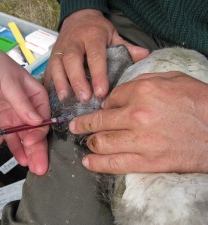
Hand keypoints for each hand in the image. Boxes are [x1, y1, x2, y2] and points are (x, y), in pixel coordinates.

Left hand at [0, 48, 50, 174]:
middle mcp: (31, 111)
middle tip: (41, 167)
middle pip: (38, 133)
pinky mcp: (6, 124)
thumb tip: (36, 121)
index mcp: (38, 98)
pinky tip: (21, 160)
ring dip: (30, 153)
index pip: (43, 119)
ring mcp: (18, 119)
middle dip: (39, 150)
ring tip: (35, 168)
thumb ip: (22, 103)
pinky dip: (16, 149)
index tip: (29, 140)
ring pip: (26, 139)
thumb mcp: (11, 83)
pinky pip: (12, 139)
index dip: (38, 132)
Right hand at [44, 9, 148, 101]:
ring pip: (57, 66)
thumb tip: (144, 55)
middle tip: (84, 98)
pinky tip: (55, 98)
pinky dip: (50, 85)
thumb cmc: (96, 31)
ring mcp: (59, 49)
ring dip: (61, 83)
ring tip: (66, 99)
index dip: (98, 74)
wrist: (77, 19)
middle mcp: (73, 42)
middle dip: (77, 80)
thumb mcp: (113, 34)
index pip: (95, 56)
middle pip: (72, 60)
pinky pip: (49, 71)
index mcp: (91, 36)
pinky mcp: (51, 57)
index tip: (102, 92)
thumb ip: (126, 47)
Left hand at [69, 72, 207, 173]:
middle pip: (99, 121)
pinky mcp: (147, 162)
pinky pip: (115, 164)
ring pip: (102, 143)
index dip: (104, 104)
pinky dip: (97, 163)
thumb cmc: (199, 101)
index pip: (110, 99)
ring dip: (89, 143)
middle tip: (74, 126)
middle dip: (83, 124)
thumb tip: (117, 94)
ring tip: (84, 142)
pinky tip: (88, 162)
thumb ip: (141, 82)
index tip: (104, 109)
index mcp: (142, 92)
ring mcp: (140, 141)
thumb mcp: (171, 79)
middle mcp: (136, 115)